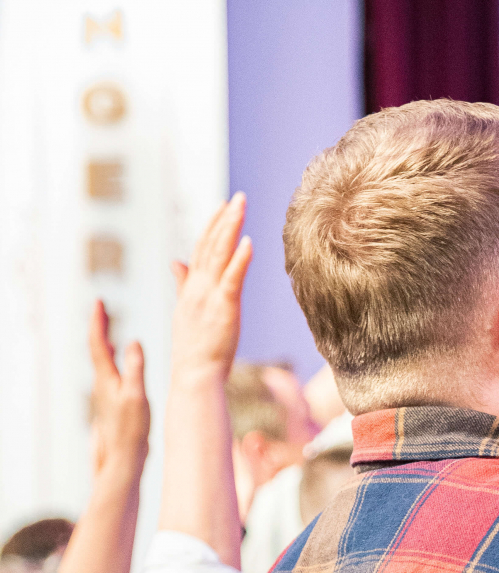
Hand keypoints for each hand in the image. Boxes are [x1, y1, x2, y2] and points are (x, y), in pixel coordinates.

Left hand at [88, 300, 149, 476]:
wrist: (123, 456)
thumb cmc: (131, 429)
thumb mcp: (137, 396)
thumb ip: (135, 368)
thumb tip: (133, 342)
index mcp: (106, 379)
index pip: (97, 344)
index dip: (98, 322)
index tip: (99, 302)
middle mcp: (102, 383)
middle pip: (96, 348)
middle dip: (99, 326)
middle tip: (101, 308)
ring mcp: (106, 392)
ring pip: (101, 360)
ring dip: (103, 340)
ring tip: (106, 326)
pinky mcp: (113, 400)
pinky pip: (108, 370)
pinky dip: (109, 356)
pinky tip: (114, 358)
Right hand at [169, 193, 251, 379]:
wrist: (194, 375)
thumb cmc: (195, 348)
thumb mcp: (186, 310)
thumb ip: (182, 284)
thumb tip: (176, 262)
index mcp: (192, 288)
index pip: (202, 248)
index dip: (212, 225)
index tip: (223, 205)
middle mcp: (198, 287)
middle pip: (210, 244)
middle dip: (223, 218)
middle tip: (237, 196)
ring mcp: (209, 296)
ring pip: (219, 254)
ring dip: (230, 227)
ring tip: (241, 206)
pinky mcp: (223, 308)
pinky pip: (232, 279)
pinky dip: (239, 259)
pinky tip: (248, 242)